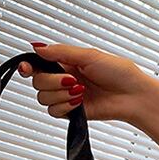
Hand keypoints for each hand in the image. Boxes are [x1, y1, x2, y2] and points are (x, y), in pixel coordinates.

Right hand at [19, 43, 158, 126]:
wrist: (131, 96)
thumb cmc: (118, 73)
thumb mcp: (88, 55)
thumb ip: (61, 52)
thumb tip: (38, 47)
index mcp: (66, 63)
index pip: (39, 65)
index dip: (28, 67)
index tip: (27, 68)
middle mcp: (63, 79)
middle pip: (37, 82)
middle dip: (52, 82)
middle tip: (71, 80)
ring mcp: (65, 97)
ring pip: (43, 99)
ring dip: (61, 95)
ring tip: (80, 91)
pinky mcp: (70, 112)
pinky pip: (53, 112)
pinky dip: (65, 106)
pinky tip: (79, 102)